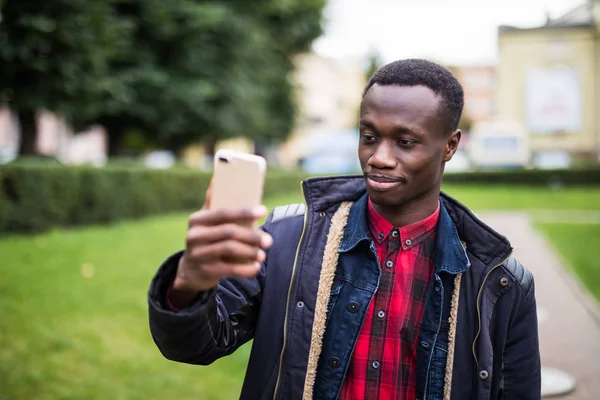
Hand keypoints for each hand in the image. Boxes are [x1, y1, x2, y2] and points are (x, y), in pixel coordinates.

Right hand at [170, 183, 272, 307]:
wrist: (190, 270)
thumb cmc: (205, 239)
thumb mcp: (205, 222)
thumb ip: (213, 203)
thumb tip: (217, 177)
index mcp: (197, 219)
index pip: (223, 212)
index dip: (244, 211)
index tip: (263, 210)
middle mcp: (194, 236)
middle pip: (229, 232)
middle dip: (252, 236)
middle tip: (269, 240)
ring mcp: (198, 254)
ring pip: (230, 250)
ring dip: (250, 252)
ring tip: (263, 254)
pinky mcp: (205, 271)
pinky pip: (229, 269)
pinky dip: (246, 269)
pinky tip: (256, 267)